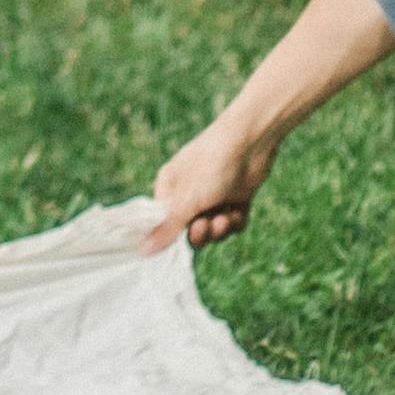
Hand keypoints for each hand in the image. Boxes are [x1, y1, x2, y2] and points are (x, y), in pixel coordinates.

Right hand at [147, 117, 275, 252]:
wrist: (252, 143)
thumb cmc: (212, 166)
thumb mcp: (187, 200)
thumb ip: (167, 228)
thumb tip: (142, 251)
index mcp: (170, 188)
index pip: (163, 222)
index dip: (171, 235)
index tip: (179, 240)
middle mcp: (189, 193)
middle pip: (189, 231)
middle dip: (200, 232)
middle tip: (205, 225)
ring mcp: (213, 196)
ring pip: (213, 230)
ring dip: (219, 229)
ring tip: (225, 217)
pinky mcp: (235, 199)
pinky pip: (232, 224)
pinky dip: (235, 221)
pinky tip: (238, 210)